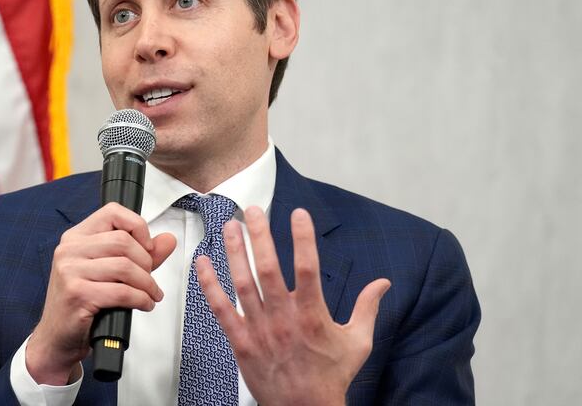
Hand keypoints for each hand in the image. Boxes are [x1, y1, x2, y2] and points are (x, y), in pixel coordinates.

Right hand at [26, 202, 175, 384]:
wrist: (57, 338)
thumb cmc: (82, 302)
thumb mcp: (110, 272)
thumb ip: (141, 253)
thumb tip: (168, 240)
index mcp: (76, 237)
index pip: (113, 212)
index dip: (137, 226)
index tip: (147, 246)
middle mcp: (69, 249)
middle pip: (123, 241)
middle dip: (146, 262)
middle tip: (149, 278)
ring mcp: (70, 271)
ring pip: (125, 266)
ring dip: (147, 283)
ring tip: (151, 294)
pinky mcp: (77, 294)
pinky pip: (121, 291)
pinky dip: (140, 299)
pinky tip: (144, 304)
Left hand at [196, 207, 389, 405]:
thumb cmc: (331, 376)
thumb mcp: (358, 342)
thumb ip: (368, 308)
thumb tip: (383, 283)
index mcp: (313, 315)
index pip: (308, 268)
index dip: (303, 238)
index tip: (298, 214)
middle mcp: (284, 319)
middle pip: (268, 269)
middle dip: (260, 236)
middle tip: (253, 210)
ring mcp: (260, 330)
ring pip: (243, 284)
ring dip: (234, 252)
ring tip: (230, 226)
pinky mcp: (241, 342)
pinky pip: (221, 309)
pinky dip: (210, 285)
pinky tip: (203, 263)